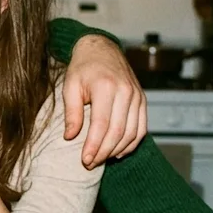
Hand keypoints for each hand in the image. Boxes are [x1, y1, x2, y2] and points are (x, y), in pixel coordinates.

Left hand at [63, 35, 146, 167]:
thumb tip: (70, 137)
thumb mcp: (70, 86)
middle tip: (90, 164)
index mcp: (106, 86)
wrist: (101, 49)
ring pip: (132, 132)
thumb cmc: (82, 68)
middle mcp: (125, 91)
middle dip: (104, 152)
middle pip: (118, 131)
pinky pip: (141, 128)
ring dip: (117, 150)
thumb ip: (71, 112)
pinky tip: (118, 152)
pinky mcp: (142, 100)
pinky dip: (131, 143)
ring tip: (101, 159)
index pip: (101, 124)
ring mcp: (137, 96)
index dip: (93, 145)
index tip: (84, 160)